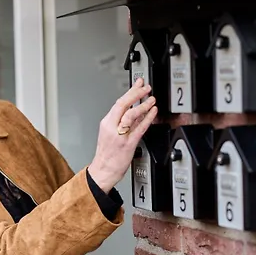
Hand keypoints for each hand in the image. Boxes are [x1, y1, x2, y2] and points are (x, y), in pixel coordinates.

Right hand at [88, 78, 157, 193]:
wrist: (102, 171)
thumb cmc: (106, 154)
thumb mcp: (109, 133)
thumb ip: (120, 121)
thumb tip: (134, 109)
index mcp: (106, 123)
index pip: (118, 103)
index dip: (130, 91)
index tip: (138, 83)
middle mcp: (111, 127)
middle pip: (123, 105)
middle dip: (136, 93)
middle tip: (146, 87)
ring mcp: (119, 136)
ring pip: (131, 115)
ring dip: (143, 106)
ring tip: (151, 99)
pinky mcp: (128, 145)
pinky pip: (139, 129)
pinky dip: (147, 119)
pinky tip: (153, 112)